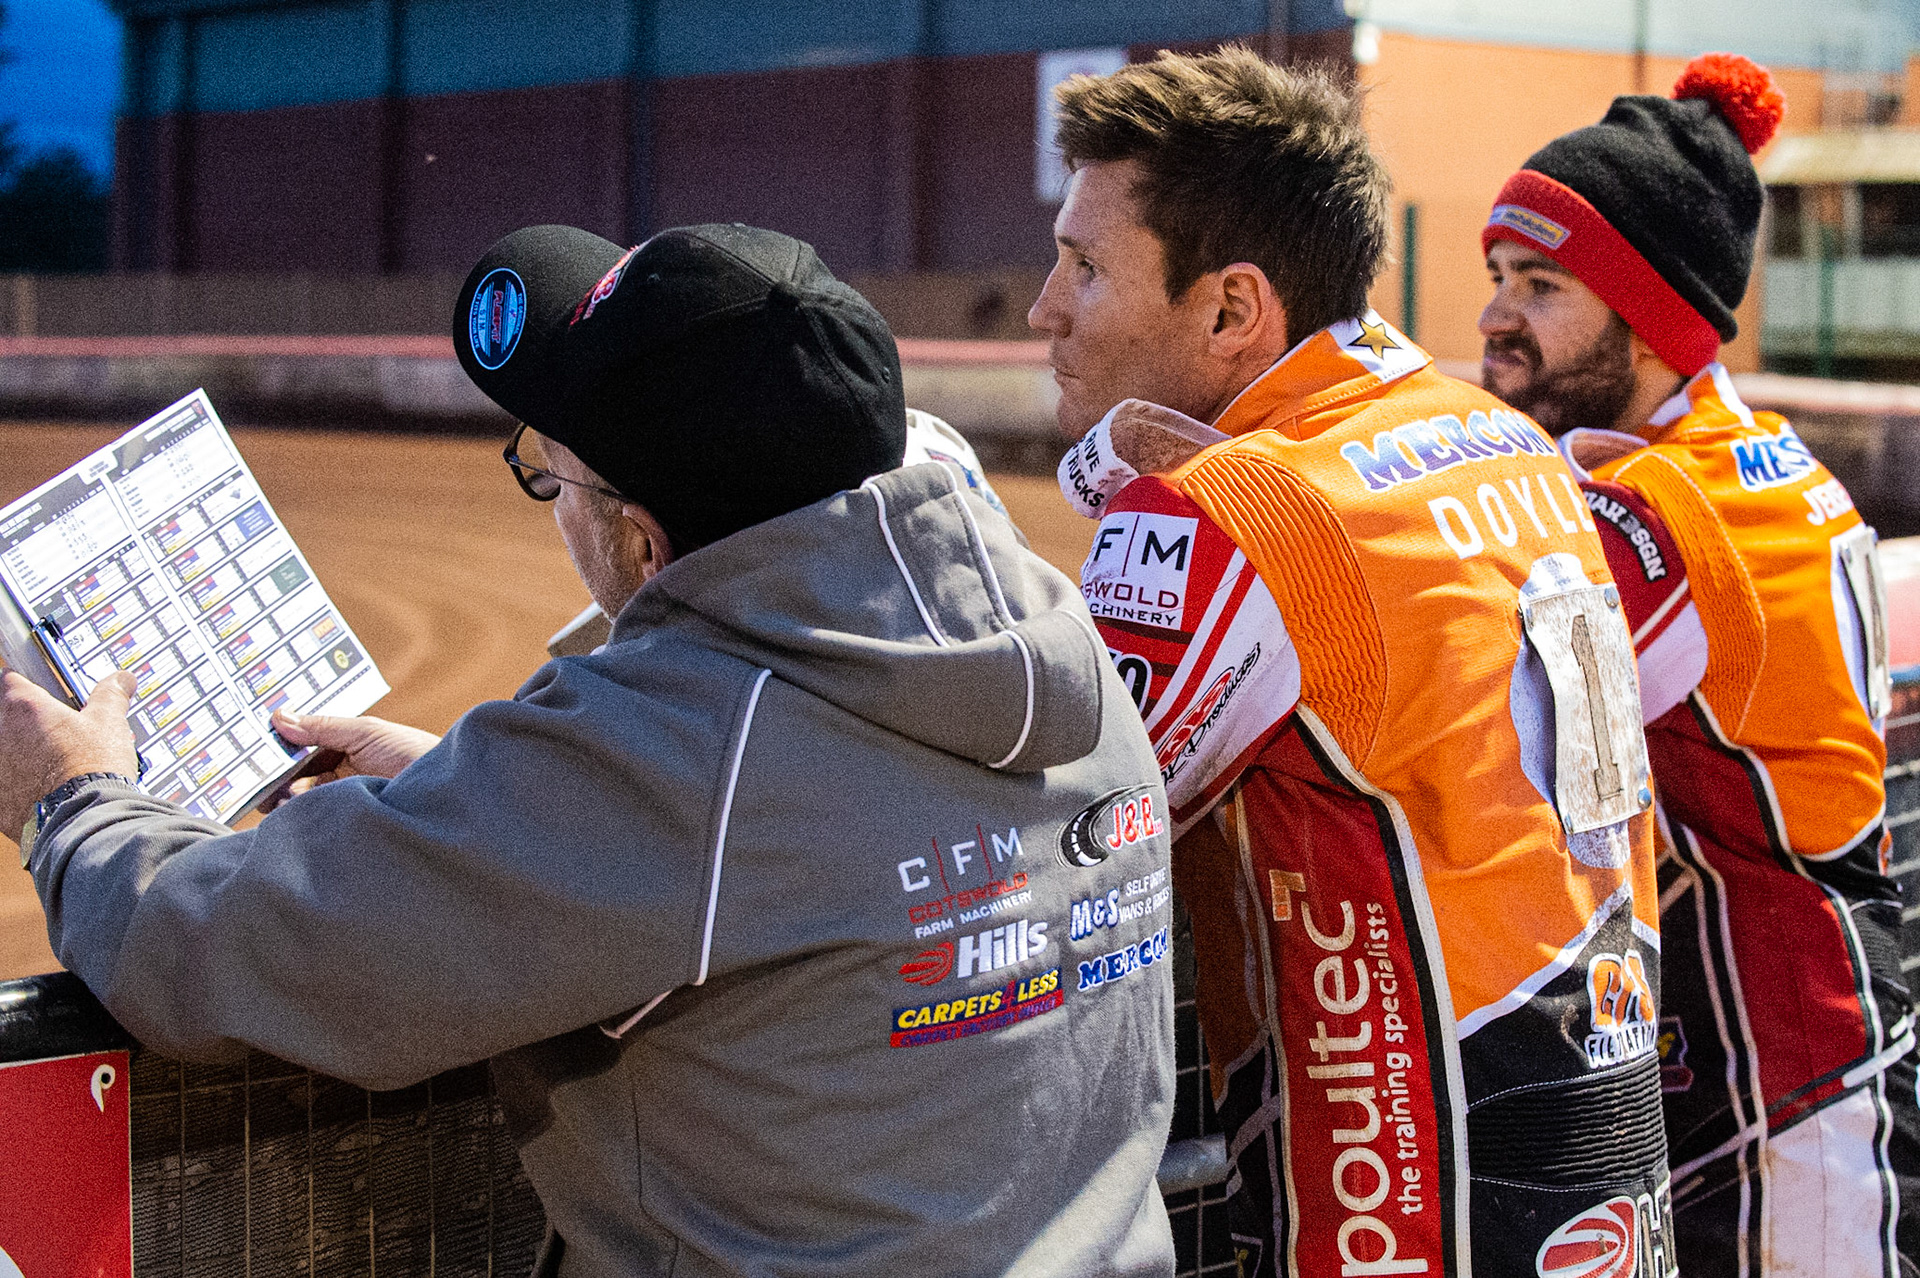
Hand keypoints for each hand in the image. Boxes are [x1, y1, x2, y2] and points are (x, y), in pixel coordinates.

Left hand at [0, 670, 139, 841]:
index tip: (43, 691)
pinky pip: (5, 784)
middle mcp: (0, 734)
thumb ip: (110, 695)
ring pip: (6, 750)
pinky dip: (18, 784)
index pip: (10, 679)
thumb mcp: (109, 723)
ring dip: (22, 753)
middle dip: (26, 722)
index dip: (27, 682)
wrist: (82, 820)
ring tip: (55, 764)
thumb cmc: (90, 769)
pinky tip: (44, 790)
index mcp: (23, 707)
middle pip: (5, 717)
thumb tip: (119, 680)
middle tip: (56, 731)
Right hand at [257, 710, 440, 811]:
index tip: (252, 749)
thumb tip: (279, 717)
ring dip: (280, 797)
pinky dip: (294, 816)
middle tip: (254, 776)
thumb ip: (323, 726)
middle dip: (272, 776)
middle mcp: (338, 776)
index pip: (299, 749)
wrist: (444, 794)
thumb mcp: (366, 733)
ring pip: (295, 801)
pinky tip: (286, 810)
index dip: (277, 750)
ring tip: (272, 794)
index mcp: (343, 749)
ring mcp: (339, 800)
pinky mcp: (341, 823)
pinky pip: (309, 820)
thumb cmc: (415, 755)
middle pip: (292, 776)